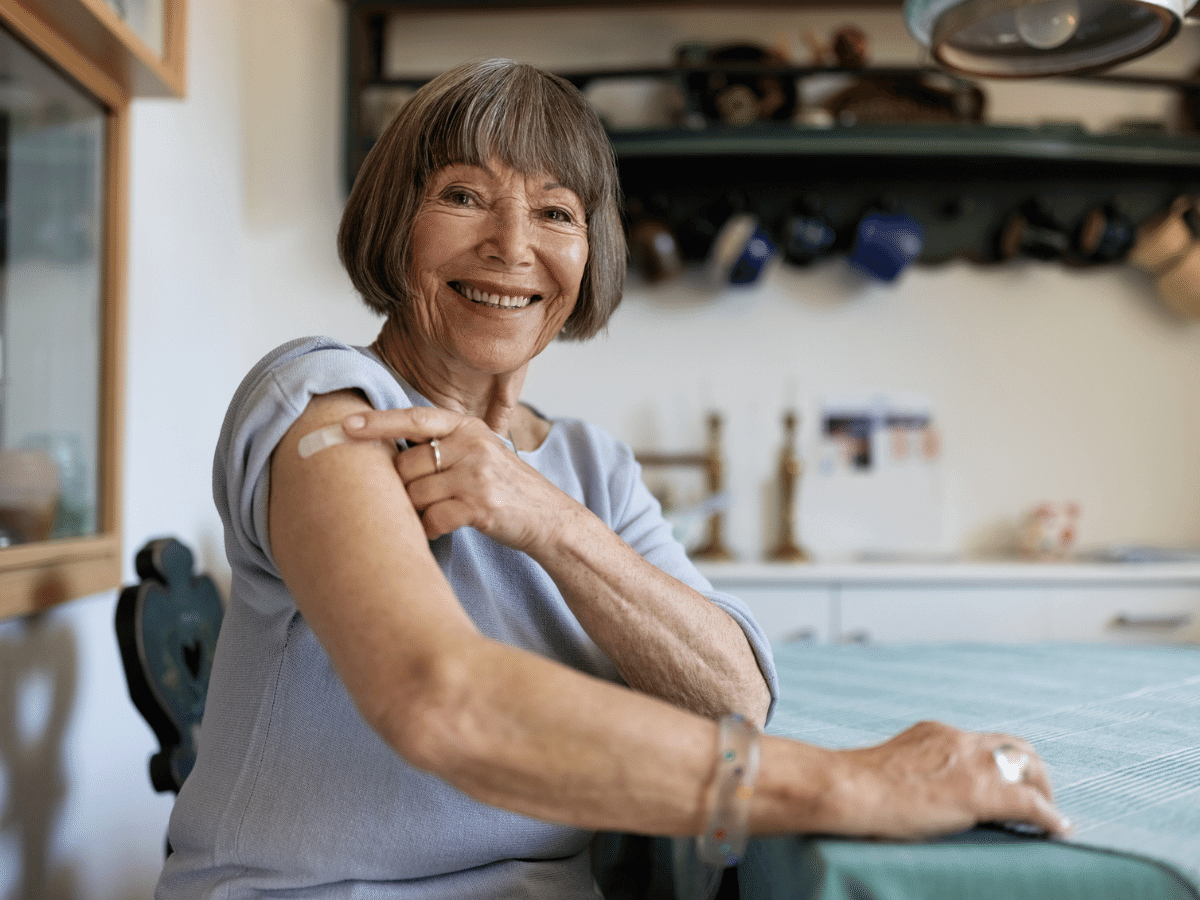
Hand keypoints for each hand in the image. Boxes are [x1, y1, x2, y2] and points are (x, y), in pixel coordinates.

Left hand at [342, 407, 577, 550]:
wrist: (548, 517)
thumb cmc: (504, 488)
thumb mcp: (479, 452)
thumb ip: (442, 445)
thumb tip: (385, 451)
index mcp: (468, 427)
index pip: (414, 419)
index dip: (377, 423)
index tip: (343, 428)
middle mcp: (472, 445)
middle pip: (406, 466)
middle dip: (404, 488)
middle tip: (419, 500)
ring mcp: (477, 475)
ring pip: (415, 495)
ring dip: (417, 512)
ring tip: (436, 514)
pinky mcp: (480, 506)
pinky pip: (432, 519)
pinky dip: (430, 529)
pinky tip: (442, 529)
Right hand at [827, 721, 1069, 839]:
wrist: (852, 788)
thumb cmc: (858, 786)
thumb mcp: (893, 765)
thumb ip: (915, 769)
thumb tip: (918, 792)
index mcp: (936, 733)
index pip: (984, 742)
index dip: (1002, 761)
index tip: (1005, 781)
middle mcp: (959, 740)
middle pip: (1016, 747)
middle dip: (1032, 771)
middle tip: (1038, 798)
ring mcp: (973, 764)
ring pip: (1029, 768)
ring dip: (1043, 791)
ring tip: (1049, 814)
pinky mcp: (982, 792)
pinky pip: (1030, 803)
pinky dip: (1048, 815)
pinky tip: (1056, 828)